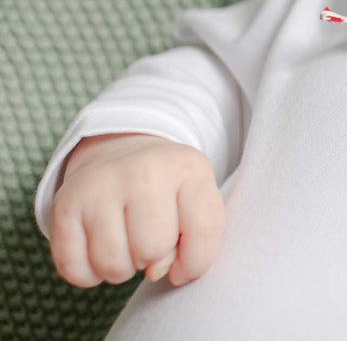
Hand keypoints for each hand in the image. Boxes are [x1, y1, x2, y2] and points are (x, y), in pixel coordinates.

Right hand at [49, 133, 223, 287]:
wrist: (121, 151)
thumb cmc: (167, 187)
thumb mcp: (196, 199)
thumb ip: (196, 239)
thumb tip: (157, 272)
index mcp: (188, 167)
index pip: (203, 231)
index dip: (196, 260)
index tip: (185, 255)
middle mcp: (144, 170)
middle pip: (153, 251)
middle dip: (154, 257)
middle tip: (148, 234)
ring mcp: (101, 185)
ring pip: (113, 265)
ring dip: (122, 268)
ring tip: (126, 239)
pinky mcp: (65, 204)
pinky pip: (76, 270)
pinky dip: (89, 273)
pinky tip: (99, 245)